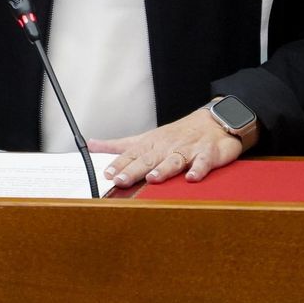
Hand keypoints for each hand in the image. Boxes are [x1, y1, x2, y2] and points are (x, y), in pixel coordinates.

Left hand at [88, 108, 252, 187]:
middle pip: (148, 159)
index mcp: (151, 145)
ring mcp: (186, 150)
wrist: (213, 122)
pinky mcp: (207, 154)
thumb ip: (119, 145)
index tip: (107, 174)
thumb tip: (91, 145)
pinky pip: (202, 162)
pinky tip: (191, 177)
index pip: (131, 155)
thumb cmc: (176, 134)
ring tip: (152, 178)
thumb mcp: (145, 138)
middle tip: (121, 180)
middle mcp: (166, 148)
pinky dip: (198, 169)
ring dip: (163, 169)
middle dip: (134, 170)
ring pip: (173, 161)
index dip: (118, 164)